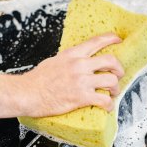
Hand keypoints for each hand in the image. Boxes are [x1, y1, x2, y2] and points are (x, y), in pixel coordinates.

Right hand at [0, 33, 123, 118]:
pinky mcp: (81, 97)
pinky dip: (108, 105)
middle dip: (119, 69)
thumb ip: (67, 61)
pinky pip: (103, 100)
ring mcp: (81, 81)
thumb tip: (74, 64)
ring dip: (115, 88)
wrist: (27, 93)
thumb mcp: (53, 62)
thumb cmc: (36, 81)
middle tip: (118, 75)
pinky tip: (106, 107)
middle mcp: (79, 65)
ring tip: (111, 93)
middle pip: (110, 60)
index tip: (118, 40)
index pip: (96, 42)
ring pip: (111, 80)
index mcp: (72, 55)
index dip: (111, 39)